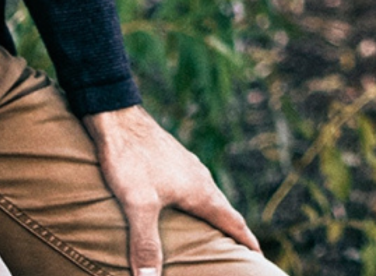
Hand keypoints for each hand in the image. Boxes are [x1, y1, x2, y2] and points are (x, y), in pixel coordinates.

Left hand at [83, 104, 260, 274]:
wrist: (115, 115)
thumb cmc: (130, 157)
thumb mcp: (138, 204)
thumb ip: (145, 244)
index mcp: (202, 191)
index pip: (233, 223)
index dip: (247, 243)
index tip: (260, 259)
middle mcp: (200, 178)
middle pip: (223, 211)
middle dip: (232, 233)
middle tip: (238, 253)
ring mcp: (186, 166)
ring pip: (207, 197)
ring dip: (213, 217)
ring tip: (212, 234)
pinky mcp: (170, 159)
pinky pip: (191, 187)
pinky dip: (195, 204)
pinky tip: (179, 206)